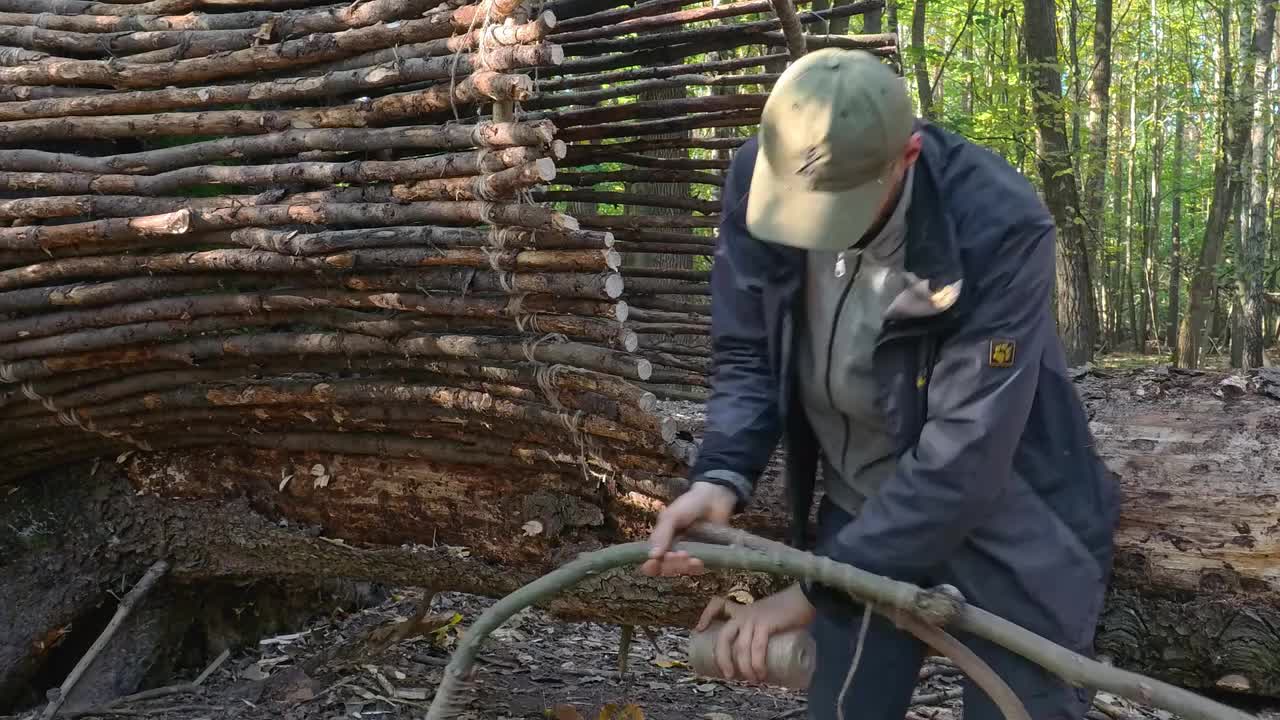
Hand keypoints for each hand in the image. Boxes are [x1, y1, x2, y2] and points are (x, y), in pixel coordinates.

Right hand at [640, 481, 736, 576]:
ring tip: (687, 556)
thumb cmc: (689, 505)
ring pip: (680, 571)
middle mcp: (672, 551)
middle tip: (675, 554)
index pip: (650, 562)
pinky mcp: (704, 556)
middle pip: (665, 569)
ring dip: (682, 566)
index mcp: (660, 542)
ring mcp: (688, 555)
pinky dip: (695, 567)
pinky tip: (698, 560)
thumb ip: (661, 534)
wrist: (713, 498)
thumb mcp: (671, 516)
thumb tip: (651, 555)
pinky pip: (697, 570)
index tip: (655, 562)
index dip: (650, 566)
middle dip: (669, 564)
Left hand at [697, 584, 815, 682]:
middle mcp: (744, 614)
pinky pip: (756, 647)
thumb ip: (763, 628)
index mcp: (743, 610)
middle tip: (728, 675)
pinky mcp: (766, 624)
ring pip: (740, 647)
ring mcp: (754, 619)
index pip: (718, 605)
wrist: (806, 597)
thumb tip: (764, 655)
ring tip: (751, 680)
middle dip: (723, 658)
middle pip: (724, 637)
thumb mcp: (769, 615)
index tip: (699, 629)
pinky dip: (757, 663)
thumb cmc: (789, 609)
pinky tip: (760, 673)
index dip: (706, 616)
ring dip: (744, 668)